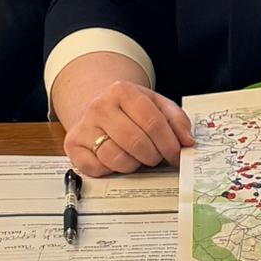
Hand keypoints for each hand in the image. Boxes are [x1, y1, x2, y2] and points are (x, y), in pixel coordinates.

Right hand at [64, 80, 193, 177]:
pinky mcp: (73, 146)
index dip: (169, 143)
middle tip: (157, 158)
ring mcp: (84, 126)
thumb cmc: (127, 106)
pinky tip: (117, 159)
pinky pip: (98, 169)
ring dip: (134, 164)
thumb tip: (187, 141)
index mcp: (122, 91)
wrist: (92, 101)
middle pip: (136, 142)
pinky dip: (112, 170)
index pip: (153, 122)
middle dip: (153, 156)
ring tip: (138, 157)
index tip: (177, 155)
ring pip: (117, 158)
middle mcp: (100, 107)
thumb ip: (175, 119)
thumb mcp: (153, 102)